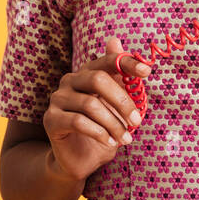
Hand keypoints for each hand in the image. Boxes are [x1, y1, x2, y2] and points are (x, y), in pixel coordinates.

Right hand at [42, 36, 149, 181]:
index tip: (147, 72)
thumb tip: (115, 40)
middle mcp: (70, 81)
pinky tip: (110, 142)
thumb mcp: (116, 106)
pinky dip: (99, 133)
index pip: (107, 61)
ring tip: (125, 138)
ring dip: (113, 124)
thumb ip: (119, 78)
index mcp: (87, 73)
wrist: (80, 159)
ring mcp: (58, 99)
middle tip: (137, 121)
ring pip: (90, 105)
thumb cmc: (102, 129)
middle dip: (122, 101)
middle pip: (97, 79)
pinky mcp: (51, 119)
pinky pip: (78, 122)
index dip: (127, 63)